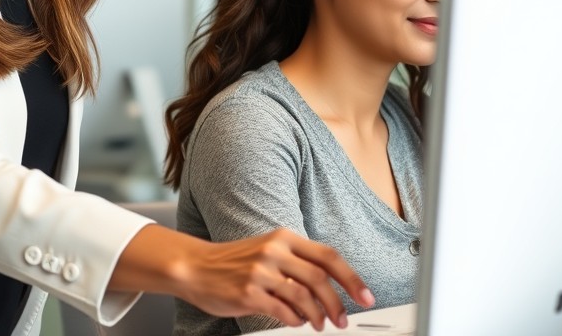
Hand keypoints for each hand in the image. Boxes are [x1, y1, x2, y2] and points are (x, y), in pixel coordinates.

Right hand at [112, 225, 374, 329]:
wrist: (196, 266)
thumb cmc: (234, 262)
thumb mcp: (268, 249)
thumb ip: (296, 262)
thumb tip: (331, 287)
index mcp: (284, 237)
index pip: (328, 256)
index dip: (351, 278)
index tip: (365, 296)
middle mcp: (274, 250)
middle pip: (319, 278)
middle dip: (337, 303)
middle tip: (342, 319)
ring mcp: (260, 272)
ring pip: (304, 297)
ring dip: (317, 316)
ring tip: (319, 325)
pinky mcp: (248, 293)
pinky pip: (282, 311)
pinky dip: (294, 320)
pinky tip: (295, 321)